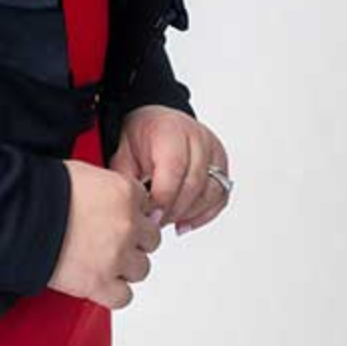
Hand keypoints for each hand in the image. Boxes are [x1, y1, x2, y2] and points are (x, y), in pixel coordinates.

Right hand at [46, 159, 162, 309]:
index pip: (146, 203)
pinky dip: (114, 292)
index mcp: (124, 192)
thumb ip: (108, 187)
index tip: (122, 215)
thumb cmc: (44, 190)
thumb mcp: (83, 174)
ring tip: (105, 260)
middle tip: (115, 238)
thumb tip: (115, 197)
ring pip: (142, 268)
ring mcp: (116, 256)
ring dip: (126, 265)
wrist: (21, 215)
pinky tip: (101, 280)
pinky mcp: (101, 283)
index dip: (132, 210)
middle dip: (135, 239)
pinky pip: (124, 296)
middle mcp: (127, 224)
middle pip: (151, 238)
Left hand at [108, 105, 230, 234]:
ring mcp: (213, 151)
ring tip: (168, 221)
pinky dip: (204, 215)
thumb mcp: (123, 152)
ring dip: (189, 214)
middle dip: (175, 210)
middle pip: (194, 183)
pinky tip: (184, 222)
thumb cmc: (140, 136)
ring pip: (211, 193)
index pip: (174, 168)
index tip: (150, 215)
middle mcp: (197, 137)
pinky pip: (221, 197)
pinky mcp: (222, 166)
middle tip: (156, 222)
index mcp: (171, 129)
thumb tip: (133, 208)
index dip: (163, 197)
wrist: (155, 122)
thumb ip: (127, 178)